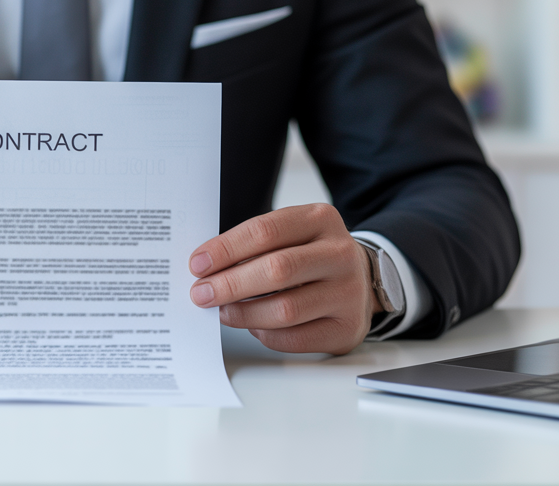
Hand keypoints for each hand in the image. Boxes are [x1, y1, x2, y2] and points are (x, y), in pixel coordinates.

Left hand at [187, 203, 379, 354]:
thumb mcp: (291, 235)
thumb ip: (255, 246)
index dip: (226, 249)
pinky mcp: (347, 328)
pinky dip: (266, 334)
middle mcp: (340, 254)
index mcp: (320, 220)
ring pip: (285, 309)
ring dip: (244, 313)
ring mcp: (348, 293)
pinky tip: (254, 326)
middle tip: (201, 294)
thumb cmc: (311, 256)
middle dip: (230, 284)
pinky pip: (296, 338)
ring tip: (223, 312)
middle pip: (277, 270)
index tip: (198, 265)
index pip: (265, 231)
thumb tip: (206, 269)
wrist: (359, 279)